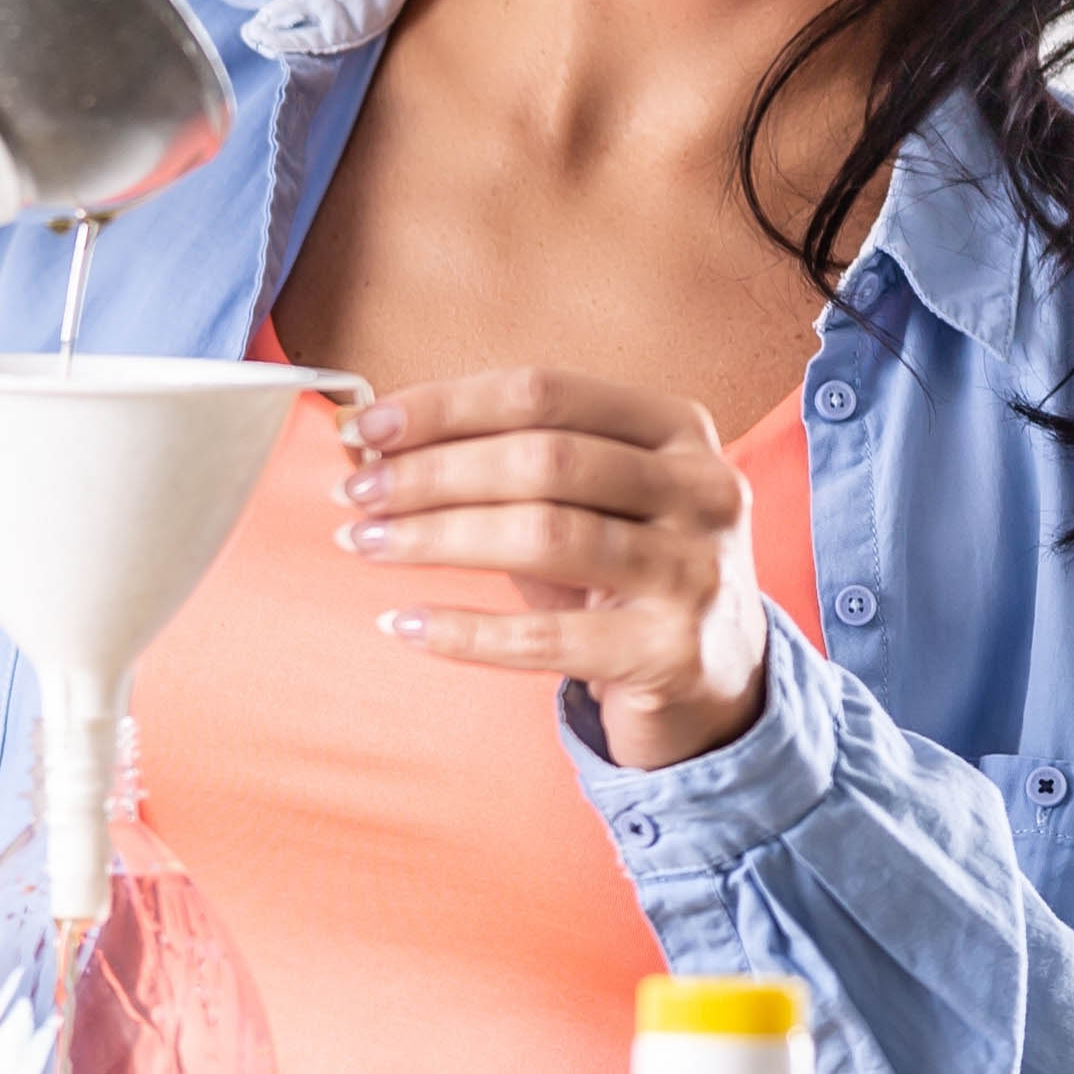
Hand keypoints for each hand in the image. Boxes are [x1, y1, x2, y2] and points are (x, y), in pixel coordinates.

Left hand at [335, 369, 768, 769]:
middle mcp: (700, 490)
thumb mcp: (589, 503)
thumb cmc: (626, 576)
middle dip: (433, 472)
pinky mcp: (671, 653)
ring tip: (367, 544)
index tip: (369, 426)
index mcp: (676, 429)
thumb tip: (378, 446)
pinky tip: (406, 622)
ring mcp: (694, 572)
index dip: (449, 405)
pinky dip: (464, 629)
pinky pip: (544, 637)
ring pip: (544, 535)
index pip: (546, 393)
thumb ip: (507, 466)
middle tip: (356, 491)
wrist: (717, 680)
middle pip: (542, 459)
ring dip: (436, 537)